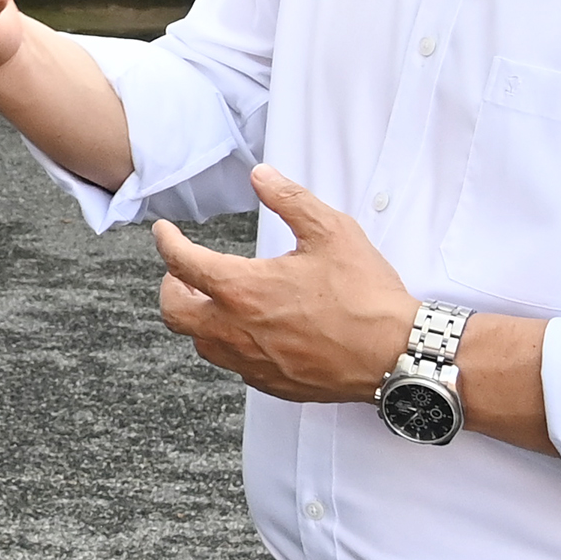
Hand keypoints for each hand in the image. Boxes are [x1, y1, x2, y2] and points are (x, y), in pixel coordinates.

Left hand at [151, 165, 417, 402]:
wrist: (396, 354)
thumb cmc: (366, 297)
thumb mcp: (332, 232)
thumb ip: (291, 199)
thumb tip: (262, 176)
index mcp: (242, 289)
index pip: (182, 262)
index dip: (167, 242)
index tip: (164, 232)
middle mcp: (236, 329)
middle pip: (173, 312)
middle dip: (170, 287)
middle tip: (183, 273)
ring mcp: (250, 361)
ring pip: (200, 342)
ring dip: (198, 318)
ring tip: (215, 299)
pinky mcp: (270, 382)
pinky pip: (232, 364)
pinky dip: (229, 343)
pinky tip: (249, 329)